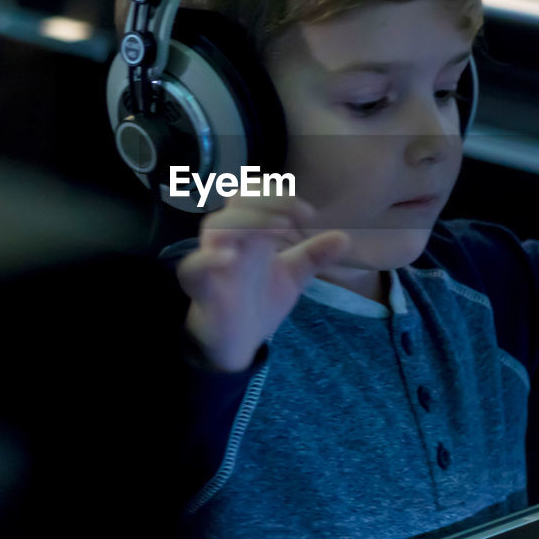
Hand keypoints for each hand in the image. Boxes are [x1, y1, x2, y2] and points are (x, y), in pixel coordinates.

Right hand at [177, 196, 349, 371]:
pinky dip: (208, 259)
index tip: (308, 214)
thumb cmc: (259, 302)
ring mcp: (212, 261)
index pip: (253, 194)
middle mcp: (229, 240)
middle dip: (269, 201)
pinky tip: (231, 257)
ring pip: (216, 226)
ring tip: (282, 230)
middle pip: (237, 203)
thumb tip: (345, 238)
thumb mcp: (292, 277)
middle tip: (300, 218)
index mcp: (249, 232)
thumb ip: (314, 256)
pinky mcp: (200, 288)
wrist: (239, 344)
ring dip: (250, 221)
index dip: (279, 195)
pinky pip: (193, 267)